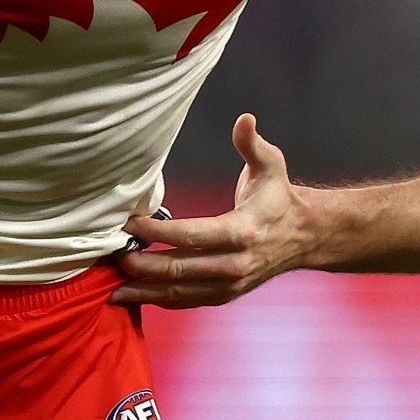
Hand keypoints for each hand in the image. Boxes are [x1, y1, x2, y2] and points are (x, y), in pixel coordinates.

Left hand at [113, 114, 305, 308]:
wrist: (305, 236)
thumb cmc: (279, 197)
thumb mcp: (271, 165)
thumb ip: (252, 144)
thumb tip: (244, 118)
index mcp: (241, 231)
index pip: (190, 235)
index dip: (156, 231)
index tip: (130, 223)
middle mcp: (234, 263)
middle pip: (178, 268)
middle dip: (142, 263)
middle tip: (114, 254)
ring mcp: (229, 284)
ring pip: (178, 291)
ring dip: (144, 289)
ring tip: (114, 284)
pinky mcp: (225, 295)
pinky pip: (186, 300)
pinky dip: (159, 299)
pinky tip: (136, 294)